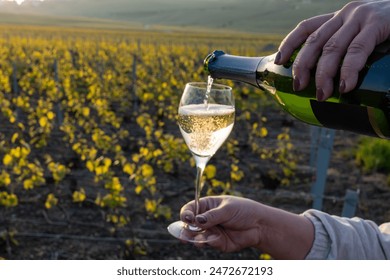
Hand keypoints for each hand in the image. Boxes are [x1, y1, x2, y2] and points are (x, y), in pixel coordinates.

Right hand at [180, 195, 313, 258]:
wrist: (260, 226)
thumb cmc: (244, 211)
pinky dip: (208, 242)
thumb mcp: (227, 209)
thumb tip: (196, 220)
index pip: (190, 209)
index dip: (186, 213)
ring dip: (194, 238)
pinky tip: (212, 240)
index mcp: (207, 206)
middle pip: (189, 224)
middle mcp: (206, 218)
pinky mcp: (217, 242)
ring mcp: (211, 230)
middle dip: (185, 229)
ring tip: (196, 240)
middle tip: (184, 234)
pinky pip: (208, 243)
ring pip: (196, 236)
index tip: (187, 218)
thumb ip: (212, 216)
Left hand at [275, 0, 389, 100]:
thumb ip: (350, 49)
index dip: (289, 44)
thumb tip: (334, 82)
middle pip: (315, 41)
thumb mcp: (365, 34)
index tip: (278, 61)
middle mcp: (346, 13)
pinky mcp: (379, 23)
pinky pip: (358, 49)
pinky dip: (349, 69)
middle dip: (303, 66)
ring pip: (333, 47)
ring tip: (323, 94)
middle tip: (299, 88)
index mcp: (340, 17)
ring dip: (324, 74)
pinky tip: (345, 86)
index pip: (306, 28)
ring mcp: (362, 17)